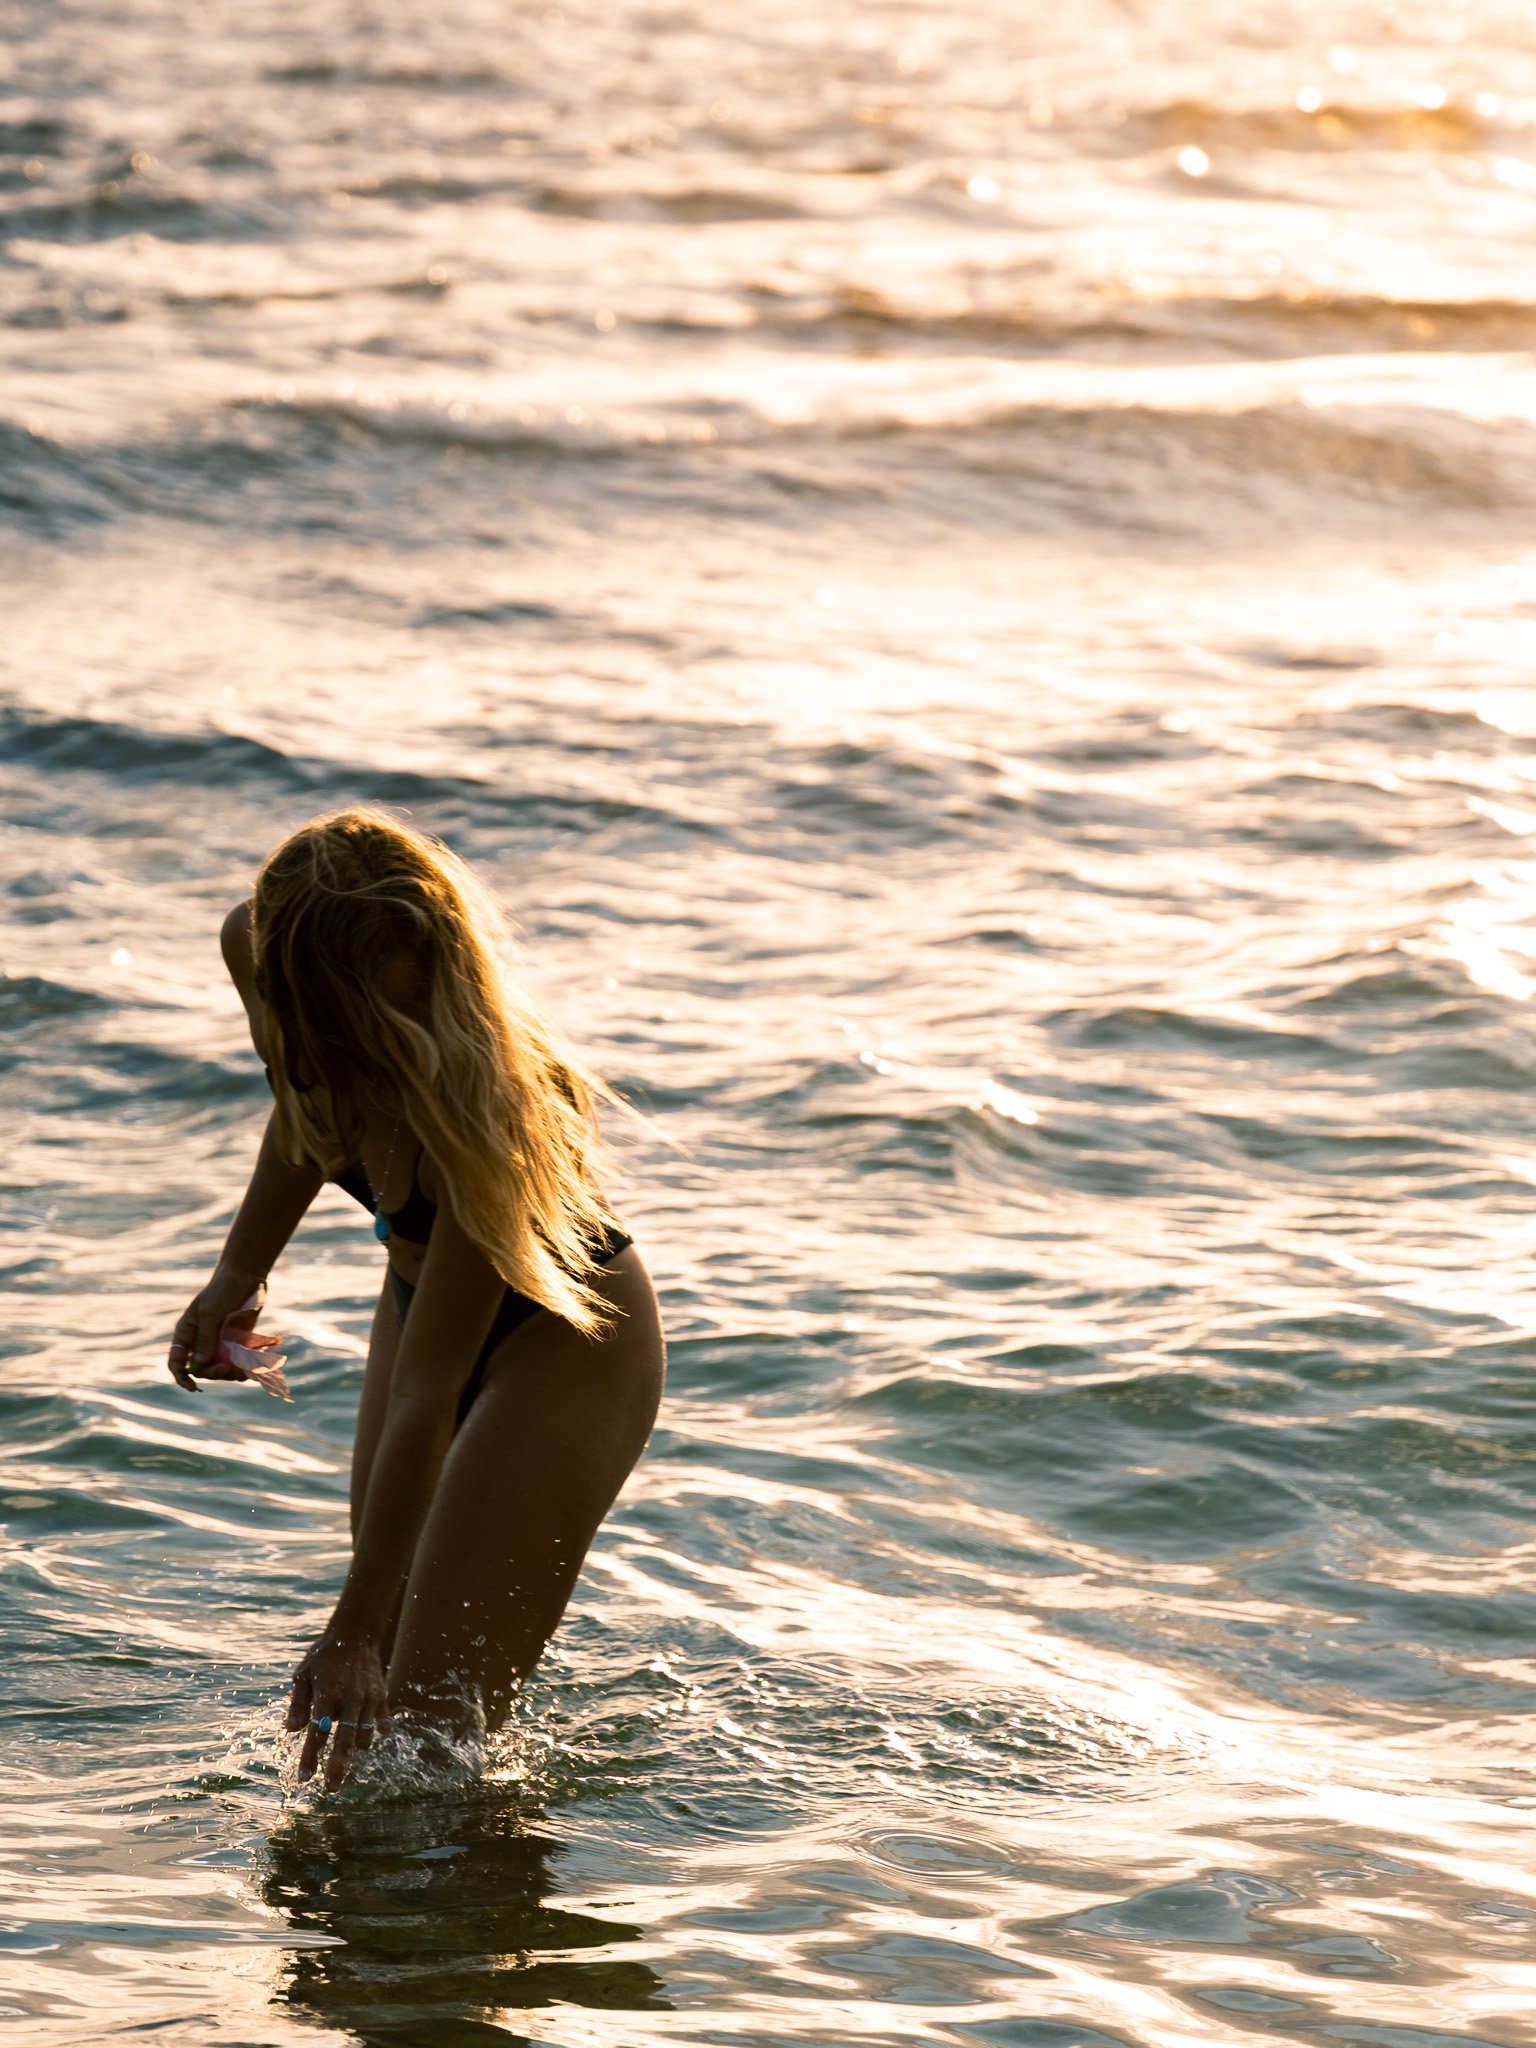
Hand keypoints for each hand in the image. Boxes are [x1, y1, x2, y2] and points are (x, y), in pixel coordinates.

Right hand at [166, 1266, 264, 1390]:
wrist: (246, 1276)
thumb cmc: (223, 1289)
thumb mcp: (211, 1312)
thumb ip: (205, 1338)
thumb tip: (199, 1364)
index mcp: (187, 1334)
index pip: (177, 1362)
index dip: (181, 1377)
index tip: (192, 1386)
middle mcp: (201, 1342)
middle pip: (202, 1370)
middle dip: (214, 1372)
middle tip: (228, 1366)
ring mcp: (220, 1344)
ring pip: (221, 1370)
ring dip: (231, 1373)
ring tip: (242, 1367)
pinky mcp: (237, 1343)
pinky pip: (238, 1363)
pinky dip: (244, 1367)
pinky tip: (252, 1365)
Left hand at [286, 1632, 388, 1789]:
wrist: (356, 1634)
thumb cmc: (324, 1657)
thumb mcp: (303, 1675)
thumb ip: (297, 1704)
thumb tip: (290, 1732)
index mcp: (328, 1694)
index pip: (318, 1733)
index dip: (311, 1757)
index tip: (305, 1778)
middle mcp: (351, 1699)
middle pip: (345, 1741)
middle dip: (338, 1767)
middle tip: (332, 1788)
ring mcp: (369, 1699)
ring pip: (365, 1736)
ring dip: (354, 1750)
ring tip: (344, 1759)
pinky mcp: (382, 1697)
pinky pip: (381, 1725)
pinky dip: (374, 1735)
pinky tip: (364, 1740)